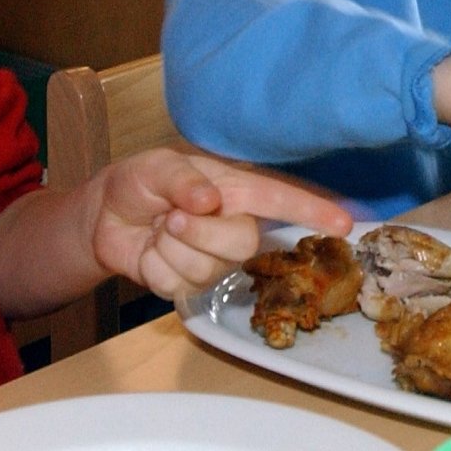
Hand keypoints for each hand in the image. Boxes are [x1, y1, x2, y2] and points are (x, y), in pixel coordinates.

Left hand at [89, 149, 354, 298]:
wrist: (105, 216)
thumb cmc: (141, 182)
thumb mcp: (156, 166)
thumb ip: (183, 179)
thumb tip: (211, 201)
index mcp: (237, 190)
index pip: (281, 201)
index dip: (313, 212)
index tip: (345, 223)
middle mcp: (234, 226)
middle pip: (242, 243)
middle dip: (200, 232)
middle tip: (171, 215)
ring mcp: (214, 260)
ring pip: (209, 268)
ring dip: (170, 247)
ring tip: (160, 228)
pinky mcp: (189, 284)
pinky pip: (178, 284)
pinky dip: (154, 266)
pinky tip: (150, 252)